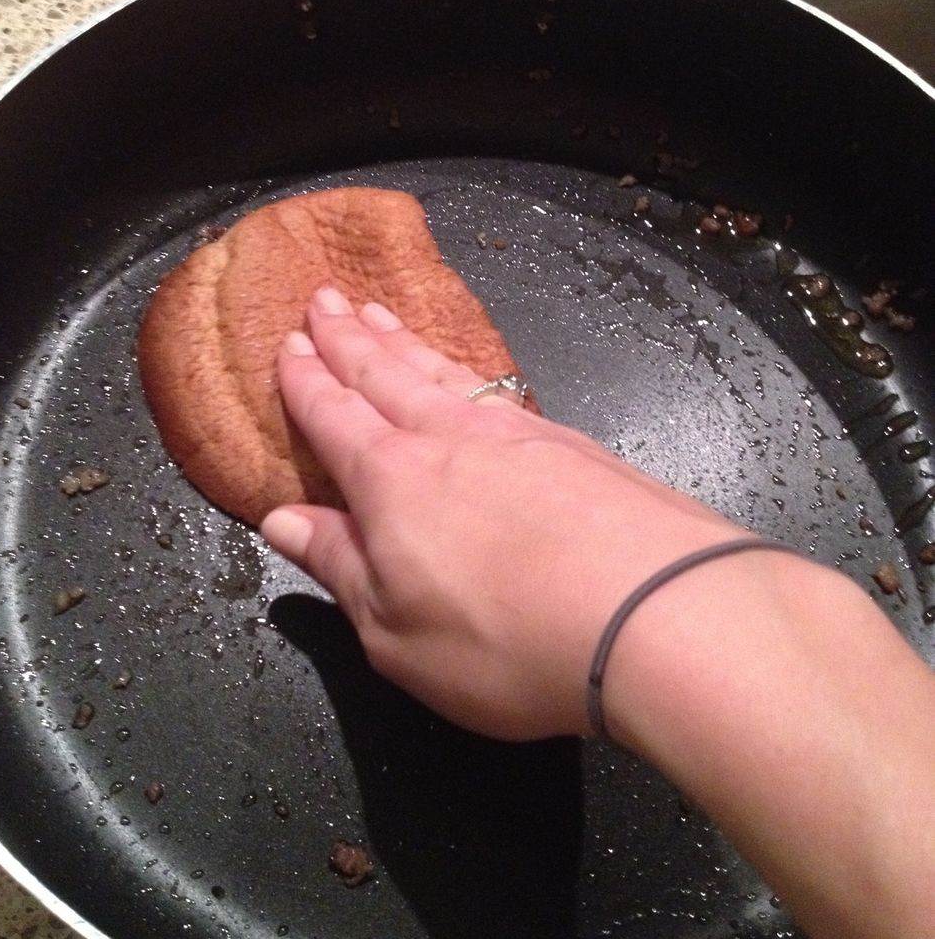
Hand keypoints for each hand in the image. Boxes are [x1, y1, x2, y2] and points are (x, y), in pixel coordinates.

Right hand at [261, 287, 740, 739]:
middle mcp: (449, 438)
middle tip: (325, 297)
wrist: (656, 613)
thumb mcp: (394, 632)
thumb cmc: (507, 641)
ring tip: (382, 314)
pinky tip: (473, 377)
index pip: (335, 417)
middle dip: (350, 337)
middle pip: (387, 373)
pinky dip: (470, 371)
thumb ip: (338, 567)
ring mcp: (518, 433)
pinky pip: (499, 389)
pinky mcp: (576, 445)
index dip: (306, 381)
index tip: (287, 345)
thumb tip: (282, 520)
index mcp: (391, 481)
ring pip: (444, 372)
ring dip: (407, 343)